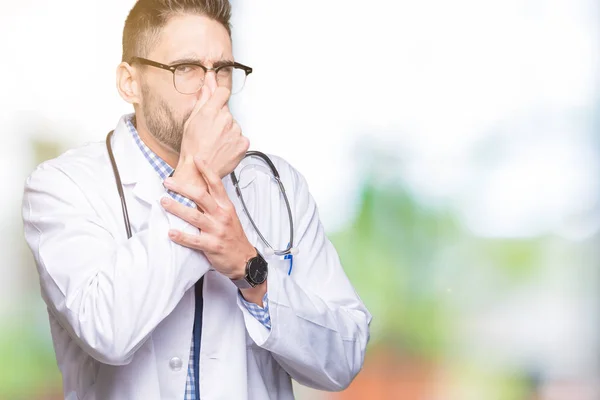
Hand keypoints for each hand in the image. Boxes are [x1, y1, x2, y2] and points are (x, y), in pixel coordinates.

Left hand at [161, 157, 254, 279]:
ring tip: (164, 202)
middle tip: (168, 182)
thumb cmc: (234, 237)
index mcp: (226, 207)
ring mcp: (216, 231)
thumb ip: (215, 205)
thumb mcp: (229, 216)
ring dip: (177, 208)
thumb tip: (197, 192)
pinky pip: (194, 240)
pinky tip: (171, 232)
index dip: (206, 170)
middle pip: (201, 197)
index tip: (196, 159)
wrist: (244, 259)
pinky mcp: (212, 246)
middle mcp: (221, 216)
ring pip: (194, 217)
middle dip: (182, 188)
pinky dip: (181, 236)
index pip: (216, 184)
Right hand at [177, 86, 248, 180]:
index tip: (216, 101)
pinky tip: (223, 149)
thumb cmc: (192, 148)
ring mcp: (236, 131)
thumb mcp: (191, 121)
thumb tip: (209, 82)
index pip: (223, 92)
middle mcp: (226, 119)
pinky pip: (240, 138)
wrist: (198, 172)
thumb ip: (203, 99)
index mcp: (211, 111)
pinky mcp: (243, 143)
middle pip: (227, 112)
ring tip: (215, 144)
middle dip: (220, 119)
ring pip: (234, 126)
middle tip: (210, 133)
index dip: (219, 96)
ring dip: (227, 132)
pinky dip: (233, 143)